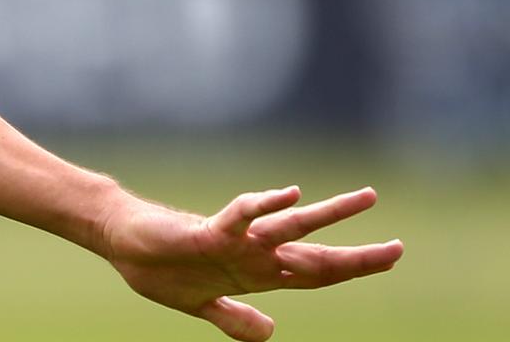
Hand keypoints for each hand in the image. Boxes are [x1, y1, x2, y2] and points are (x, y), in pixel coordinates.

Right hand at [103, 186, 403, 341]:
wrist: (122, 242)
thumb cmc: (158, 267)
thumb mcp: (201, 306)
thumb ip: (235, 319)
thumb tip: (271, 334)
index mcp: (256, 275)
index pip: (316, 273)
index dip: (353, 268)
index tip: (389, 257)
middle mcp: (254, 255)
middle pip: (316, 256)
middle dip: (357, 256)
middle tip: (399, 248)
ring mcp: (235, 242)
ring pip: (291, 227)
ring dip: (330, 215)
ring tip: (365, 198)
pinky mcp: (209, 231)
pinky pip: (243, 217)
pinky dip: (266, 205)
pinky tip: (289, 194)